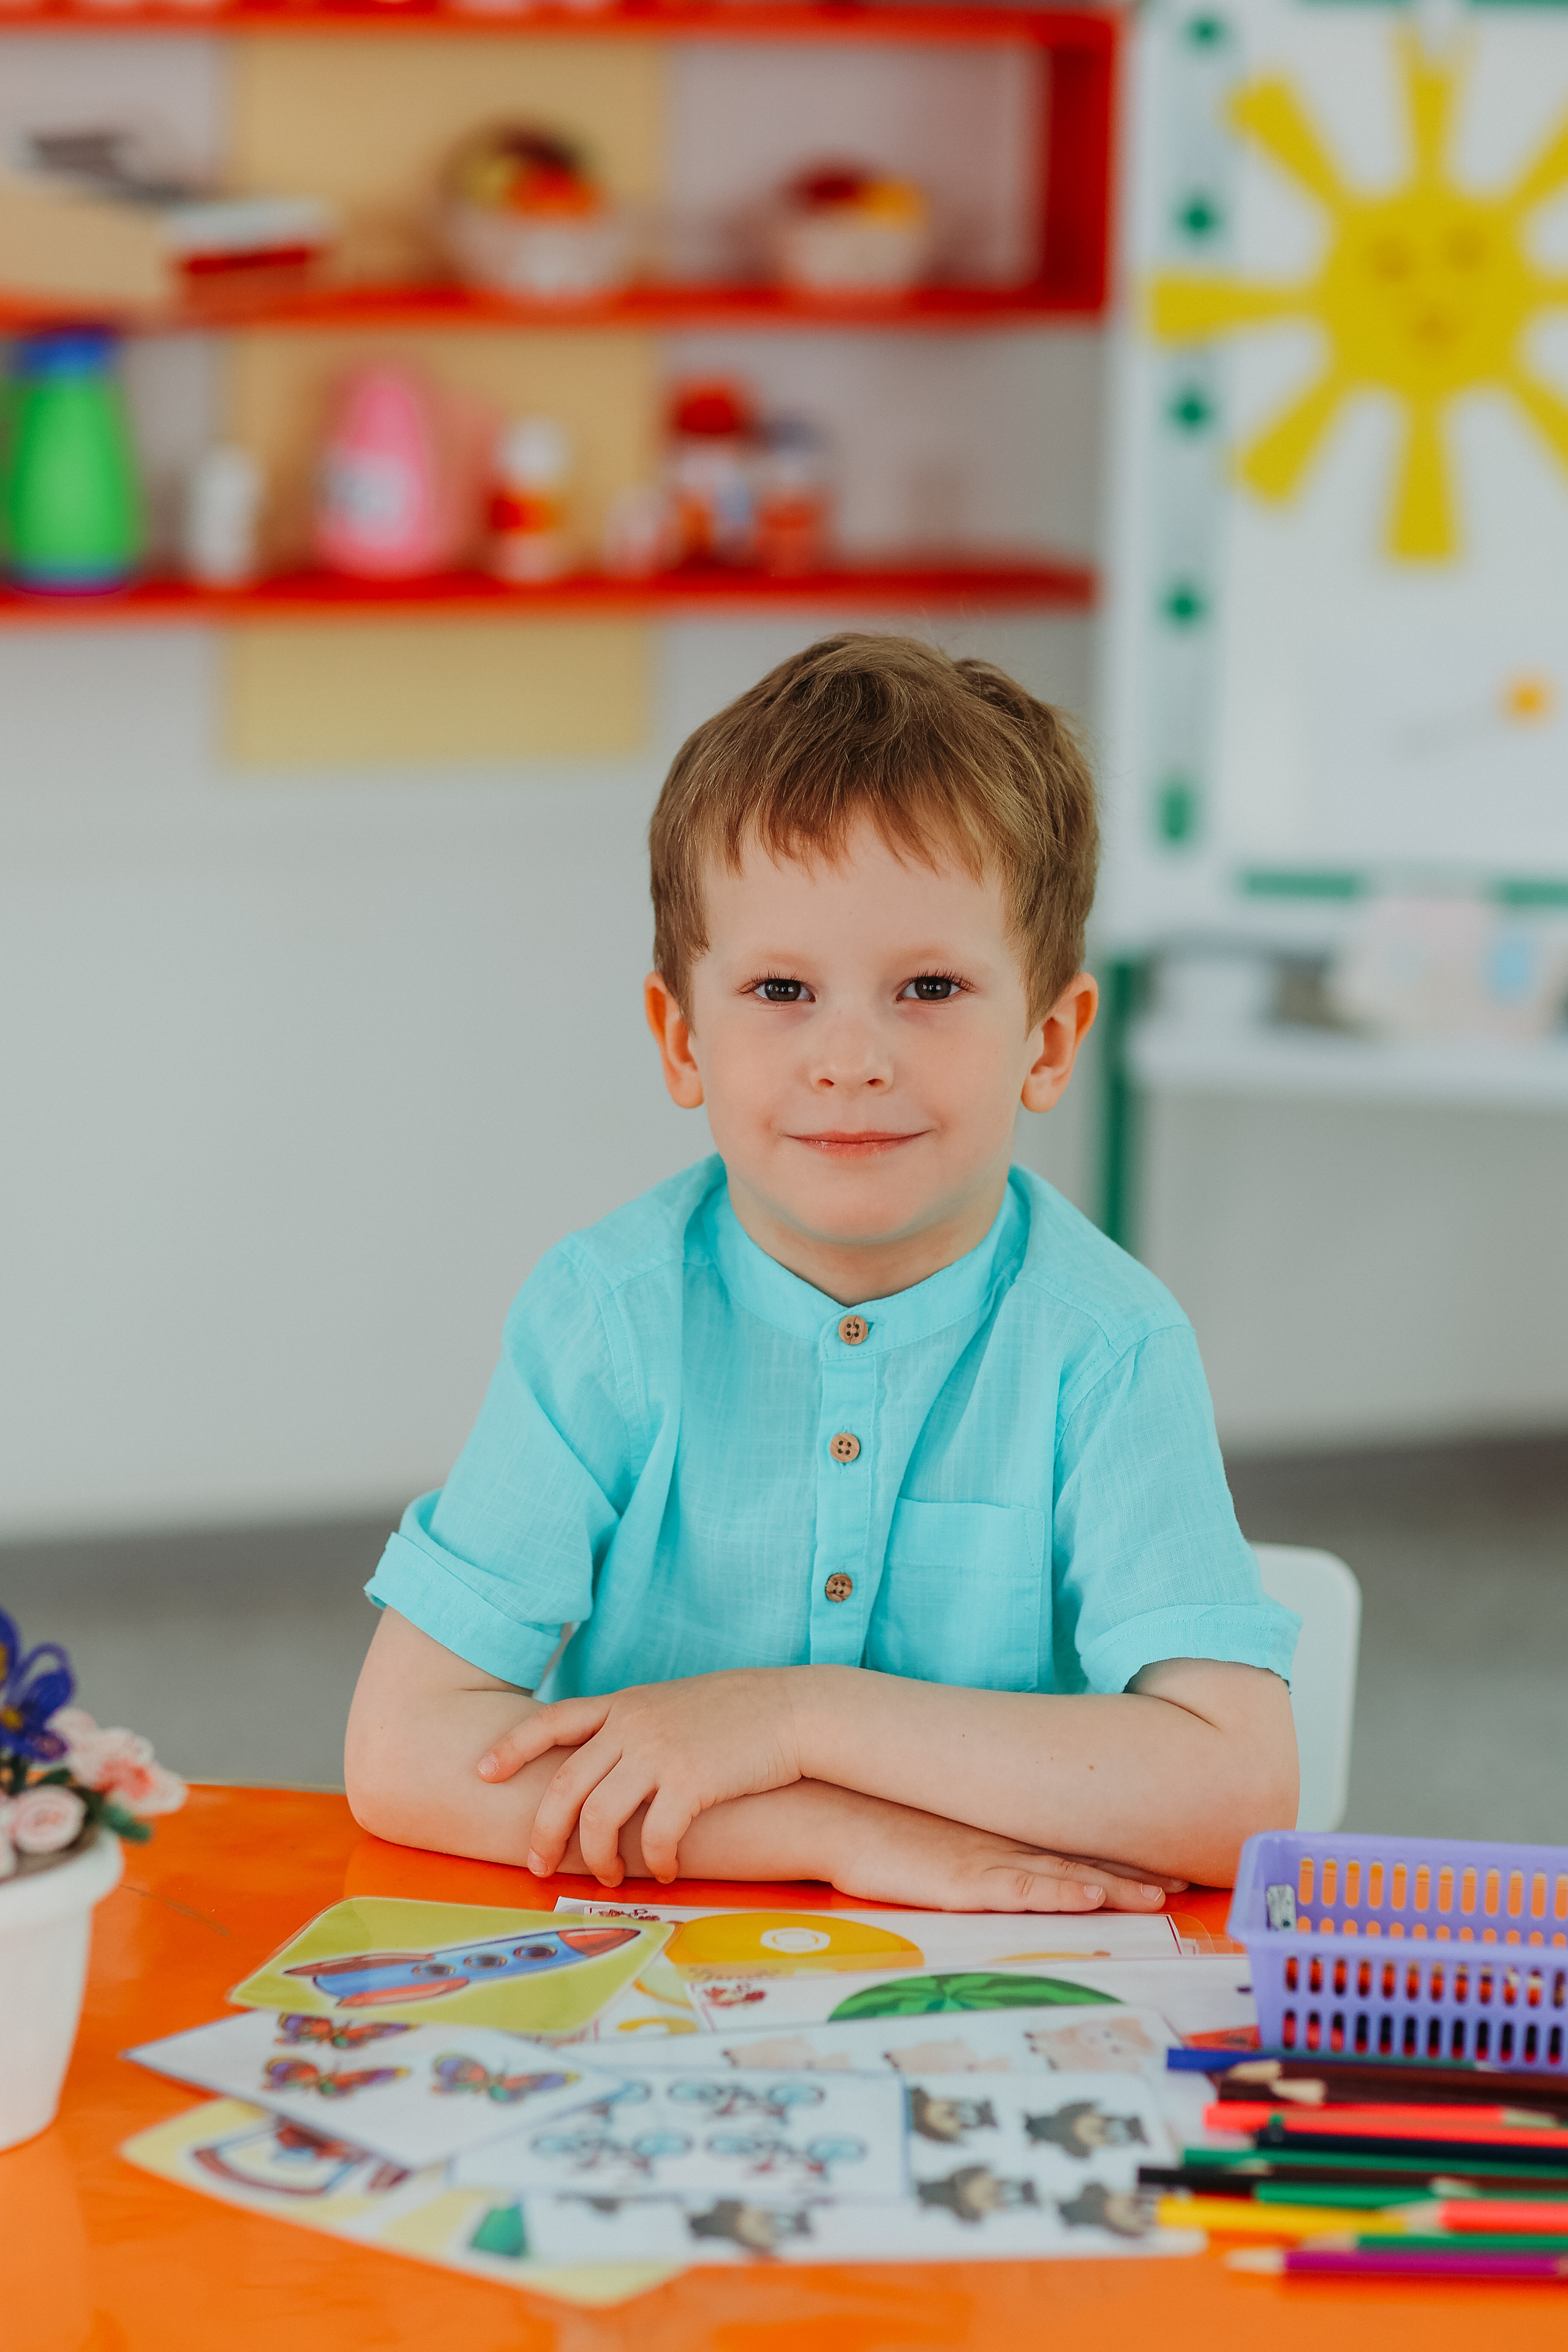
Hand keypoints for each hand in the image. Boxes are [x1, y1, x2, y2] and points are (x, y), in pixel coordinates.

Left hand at [476, 1671, 804, 1885]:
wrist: (794, 1709)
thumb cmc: (739, 1713)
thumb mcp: (675, 1704)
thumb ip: (636, 1725)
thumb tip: (608, 1760)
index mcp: (626, 1704)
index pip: (553, 1719)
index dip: (512, 1746)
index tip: (482, 1770)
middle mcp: (634, 1724)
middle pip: (565, 1784)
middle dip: (543, 1831)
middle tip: (537, 1866)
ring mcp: (660, 1751)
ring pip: (599, 1816)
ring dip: (596, 1857)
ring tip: (606, 1878)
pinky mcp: (691, 1782)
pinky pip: (654, 1834)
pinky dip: (652, 1861)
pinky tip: (662, 1872)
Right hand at [829, 1796, 1180, 1912]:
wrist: (831, 1812)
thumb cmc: (875, 1827)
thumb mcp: (933, 1837)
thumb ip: (969, 1847)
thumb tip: (995, 1860)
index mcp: (998, 1836)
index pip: (1071, 1849)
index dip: (1120, 1859)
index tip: (1164, 1866)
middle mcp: (1001, 1846)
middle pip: (1081, 1862)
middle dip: (1134, 1875)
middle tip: (1183, 1879)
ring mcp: (985, 1862)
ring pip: (1064, 1877)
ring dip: (1114, 1887)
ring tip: (1159, 1896)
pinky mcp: (963, 1880)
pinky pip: (1021, 1889)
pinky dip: (1060, 1893)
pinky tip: (1091, 1897)